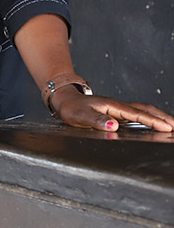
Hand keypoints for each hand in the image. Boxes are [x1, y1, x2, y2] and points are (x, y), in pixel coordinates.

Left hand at [53, 88, 173, 131]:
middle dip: (162, 117)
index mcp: (112, 106)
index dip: (152, 121)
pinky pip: (137, 114)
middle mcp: (117, 106)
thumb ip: (96, 120)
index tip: (167, 127)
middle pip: (145, 109)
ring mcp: (118, 108)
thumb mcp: (80, 116)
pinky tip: (154, 124)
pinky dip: (149, 118)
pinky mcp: (116, 112)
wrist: (65, 100)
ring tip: (171, 125)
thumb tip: (114, 125)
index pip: (136, 114)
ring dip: (158, 116)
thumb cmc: (71, 109)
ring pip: (143, 110)